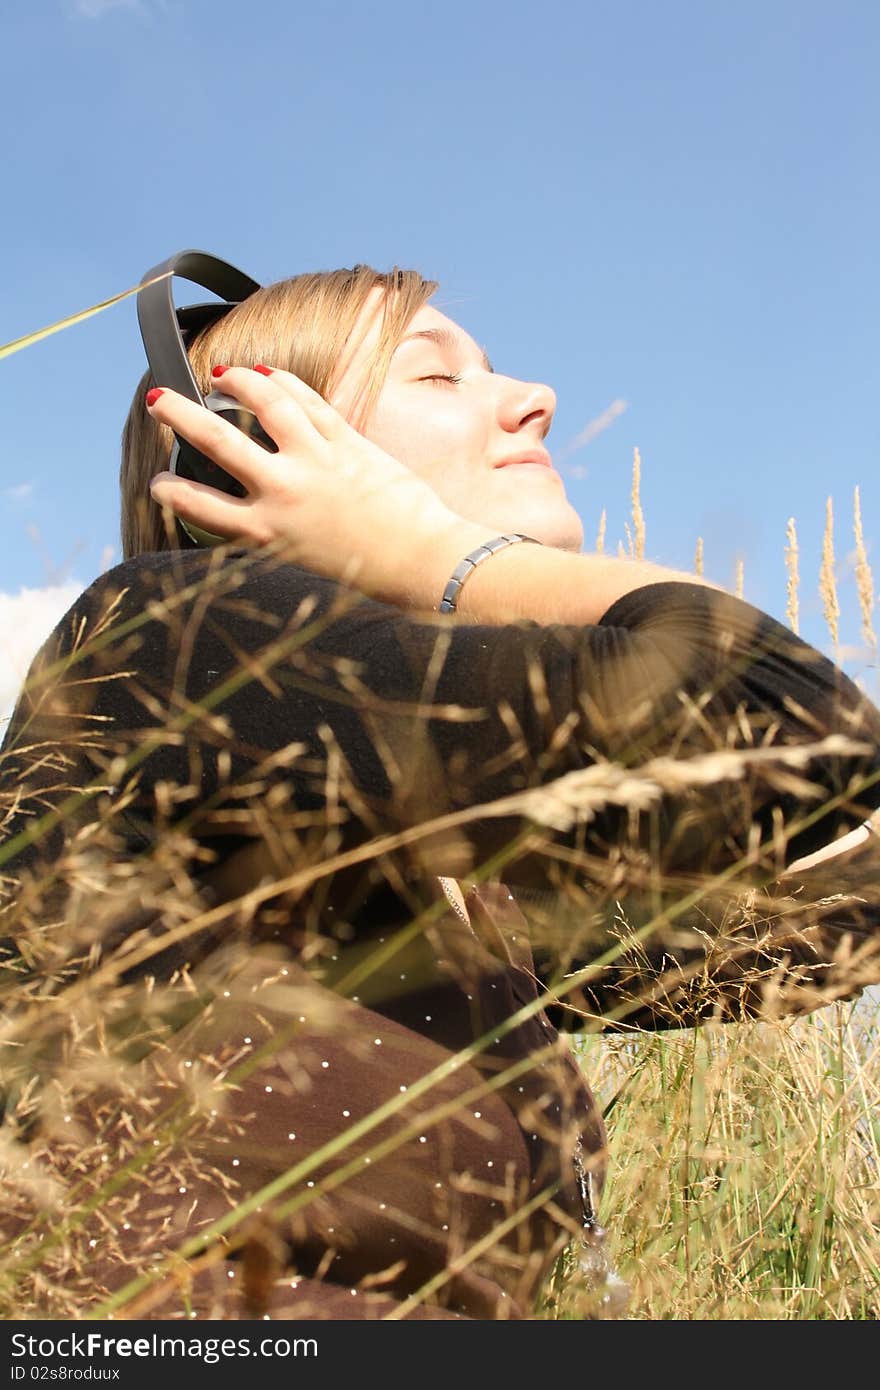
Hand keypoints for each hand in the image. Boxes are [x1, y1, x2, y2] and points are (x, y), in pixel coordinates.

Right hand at [146, 365, 461, 607]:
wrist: (418, 560)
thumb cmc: (362, 568)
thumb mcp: (299, 557)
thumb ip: (269, 527)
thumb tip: (247, 499)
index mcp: (266, 532)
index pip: (199, 507)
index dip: (171, 492)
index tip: (158, 483)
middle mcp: (284, 493)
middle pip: (217, 441)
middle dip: (179, 415)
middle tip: (157, 399)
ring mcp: (315, 461)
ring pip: (265, 403)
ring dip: (237, 382)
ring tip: (221, 375)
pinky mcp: (346, 441)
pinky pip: (306, 400)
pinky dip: (281, 381)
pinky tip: (265, 373)